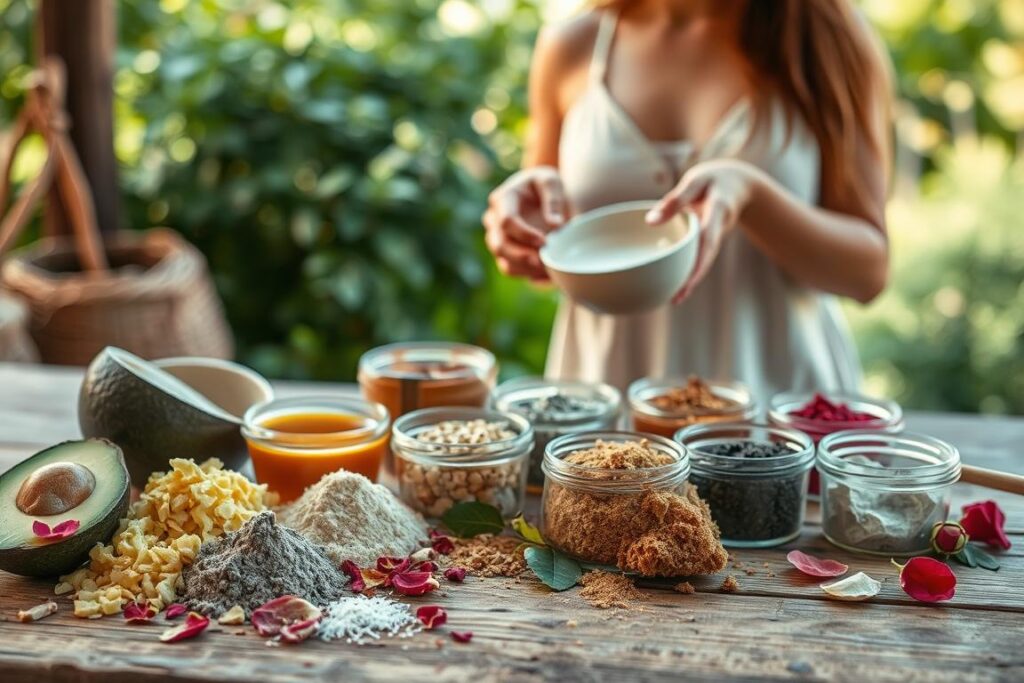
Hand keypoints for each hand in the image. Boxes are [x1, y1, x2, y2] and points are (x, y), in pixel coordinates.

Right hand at [483, 166, 566, 281]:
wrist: (540, 192)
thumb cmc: (544, 184)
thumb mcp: (551, 181)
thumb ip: (553, 199)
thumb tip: (555, 224)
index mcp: (502, 199)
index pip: (506, 221)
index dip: (524, 234)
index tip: (544, 241)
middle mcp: (493, 220)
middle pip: (499, 245)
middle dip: (521, 256)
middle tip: (543, 262)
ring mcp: (496, 237)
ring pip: (503, 260)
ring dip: (524, 268)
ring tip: (547, 269)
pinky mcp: (505, 251)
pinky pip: (510, 268)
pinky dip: (526, 273)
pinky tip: (545, 273)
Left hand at [645, 159, 762, 303]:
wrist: (738, 183)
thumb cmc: (711, 181)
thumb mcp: (695, 182)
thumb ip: (674, 200)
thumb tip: (649, 221)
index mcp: (718, 210)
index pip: (709, 236)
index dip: (699, 258)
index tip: (689, 276)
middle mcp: (720, 227)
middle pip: (708, 256)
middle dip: (694, 277)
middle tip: (677, 297)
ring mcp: (717, 236)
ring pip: (705, 260)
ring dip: (692, 279)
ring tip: (674, 298)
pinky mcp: (711, 241)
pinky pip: (701, 257)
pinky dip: (690, 270)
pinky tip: (675, 283)